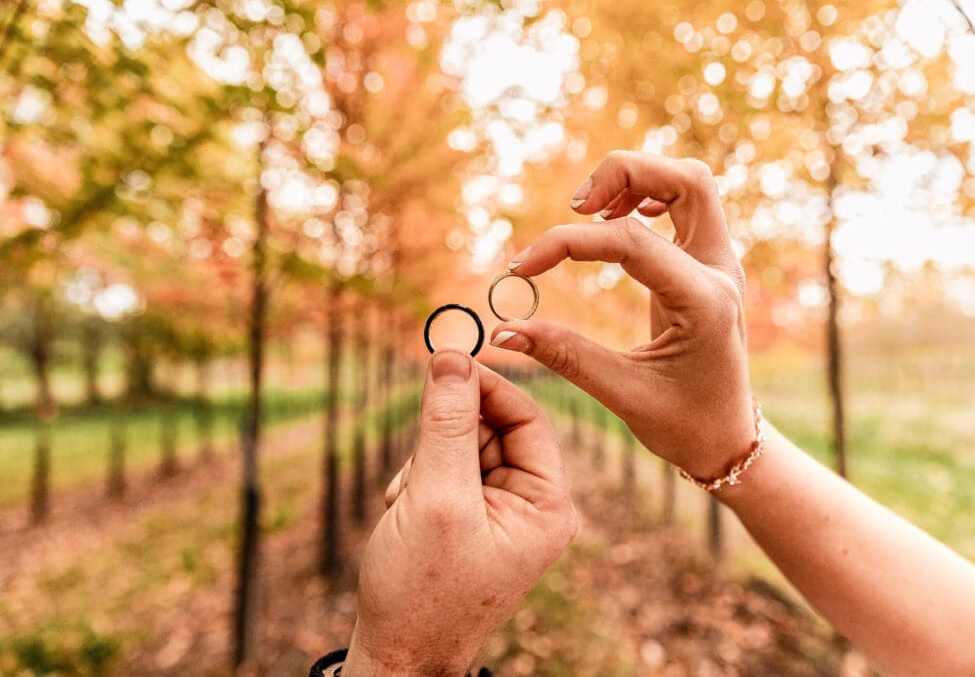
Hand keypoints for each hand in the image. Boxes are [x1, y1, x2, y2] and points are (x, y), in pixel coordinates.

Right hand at [345, 349, 576, 675]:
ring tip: (408, 504)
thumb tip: (451, 357)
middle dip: (445, 438)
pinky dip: (418, 482)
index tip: (444, 364)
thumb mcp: (436, 497)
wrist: (397, 654)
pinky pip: (445, 472)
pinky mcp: (470, 519)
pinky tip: (405, 514)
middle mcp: (531, 505)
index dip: (487, 386)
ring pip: (461, 447)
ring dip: (425, 462)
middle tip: (416, 465)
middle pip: (491, 429)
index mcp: (547, 504)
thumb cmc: (422, 589)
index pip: (527, 417)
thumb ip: (446, 424)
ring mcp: (500, 513)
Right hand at [490, 150, 752, 479]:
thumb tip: (504, 331)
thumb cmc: (683, 425)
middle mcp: (720, 272)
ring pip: (690, 183)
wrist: (728, 440)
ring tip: (590, 212)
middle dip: (625, 173)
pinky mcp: (709, 265)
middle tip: (575, 207)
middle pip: (687, 180)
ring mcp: (720, 264)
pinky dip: (648, 198)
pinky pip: (686, 206)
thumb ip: (564, 356)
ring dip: (638, 180)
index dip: (567, 243)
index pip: (631, 241)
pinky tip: (615, 221)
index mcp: (703, 303)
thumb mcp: (621, 394)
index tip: (523, 267)